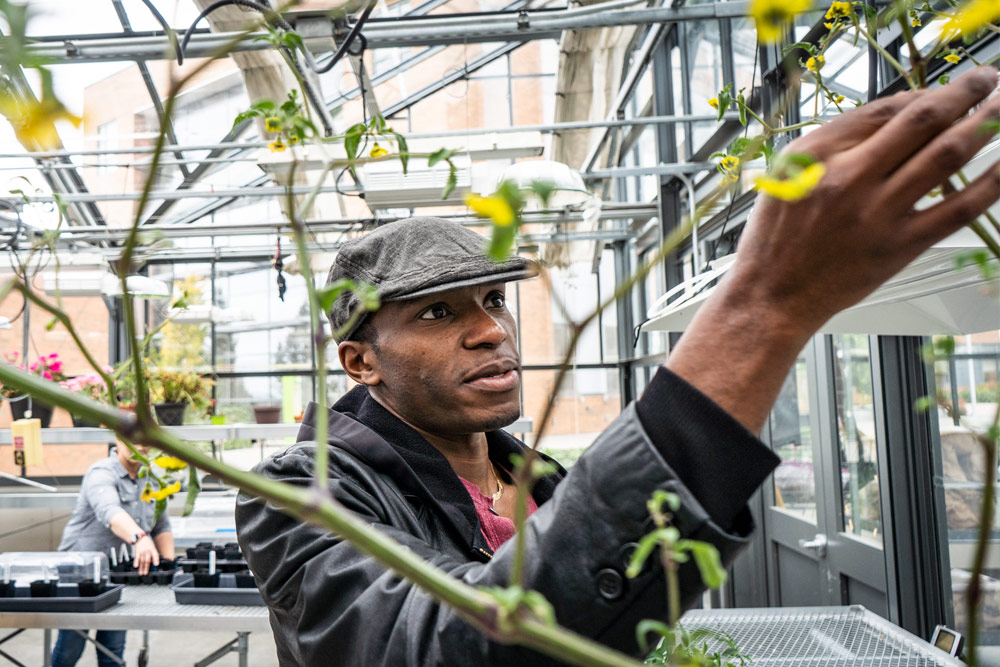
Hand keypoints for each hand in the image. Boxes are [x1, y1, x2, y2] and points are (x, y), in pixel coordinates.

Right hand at [133, 536, 159, 574]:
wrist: (141, 538)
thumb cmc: (148, 544)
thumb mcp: (153, 548)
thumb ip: (153, 555)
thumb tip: (154, 564)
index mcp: (153, 550)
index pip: (155, 555)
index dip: (156, 560)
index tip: (156, 565)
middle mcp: (147, 551)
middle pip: (147, 560)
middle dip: (146, 567)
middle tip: (146, 573)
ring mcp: (142, 552)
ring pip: (142, 561)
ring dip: (141, 568)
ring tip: (141, 573)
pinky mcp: (137, 552)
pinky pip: (136, 558)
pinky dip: (136, 562)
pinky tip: (136, 566)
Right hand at [668, 67, 998, 433]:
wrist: (772, 295)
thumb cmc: (777, 237)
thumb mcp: (787, 175)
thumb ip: (835, 144)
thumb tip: (894, 118)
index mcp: (818, 154)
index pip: (885, 109)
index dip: (924, 92)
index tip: (944, 90)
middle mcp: (849, 177)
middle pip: (922, 120)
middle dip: (964, 92)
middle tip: (986, 79)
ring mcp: (877, 213)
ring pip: (946, 155)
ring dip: (984, 125)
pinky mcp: (899, 246)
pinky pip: (958, 209)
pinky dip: (992, 182)